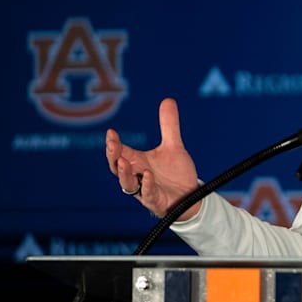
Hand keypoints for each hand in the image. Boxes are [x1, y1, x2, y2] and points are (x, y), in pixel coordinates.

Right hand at [106, 98, 201, 219]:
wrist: (190, 197)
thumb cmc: (175, 174)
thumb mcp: (173, 147)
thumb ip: (169, 126)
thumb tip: (168, 100)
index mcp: (138, 162)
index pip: (120, 151)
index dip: (114, 143)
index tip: (111, 132)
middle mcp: (138, 176)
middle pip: (117, 167)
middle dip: (113, 156)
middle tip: (112, 146)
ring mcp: (145, 190)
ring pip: (128, 184)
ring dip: (124, 173)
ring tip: (123, 162)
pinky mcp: (156, 201)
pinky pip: (148, 195)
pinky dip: (147, 186)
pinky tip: (149, 176)